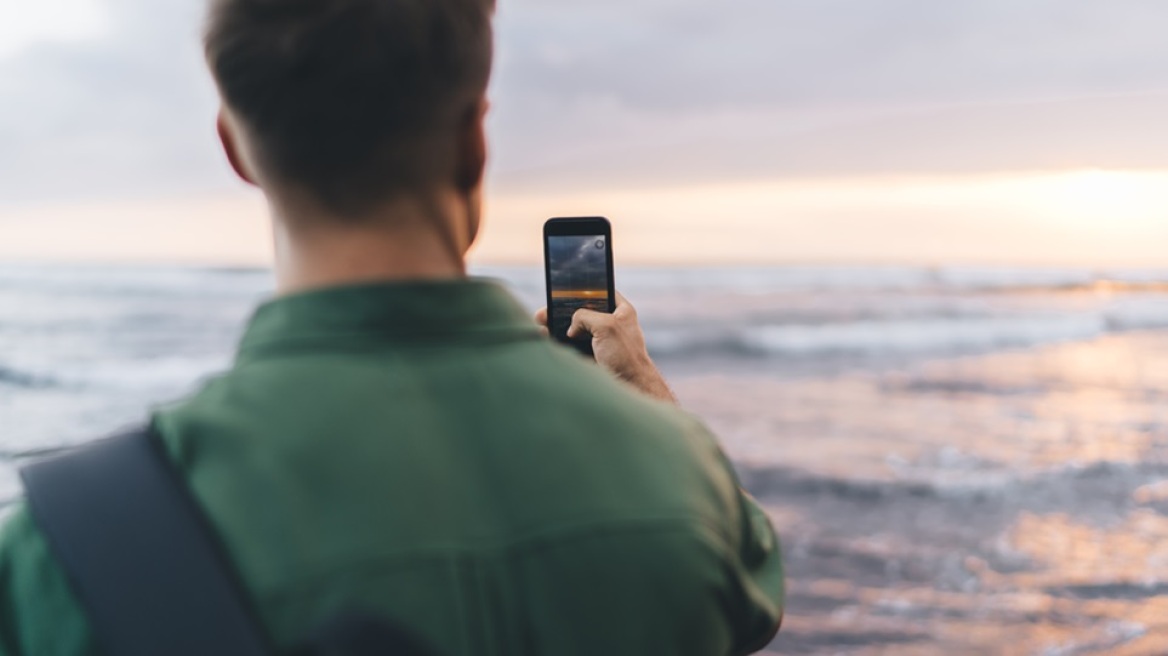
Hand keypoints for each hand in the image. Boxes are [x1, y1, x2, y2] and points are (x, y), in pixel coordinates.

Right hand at [535, 293, 676, 403]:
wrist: (630, 388)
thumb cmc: (626, 356)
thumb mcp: (607, 325)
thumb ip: (584, 316)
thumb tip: (570, 328)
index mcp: (621, 311)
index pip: (599, 292)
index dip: (581, 290)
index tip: (562, 290)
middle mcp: (609, 324)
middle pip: (580, 312)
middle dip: (561, 311)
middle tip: (544, 312)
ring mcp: (598, 341)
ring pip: (572, 330)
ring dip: (556, 328)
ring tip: (539, 325)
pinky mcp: (590, 357)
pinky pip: (570, 347)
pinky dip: (557, 343)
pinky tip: (545, 339)